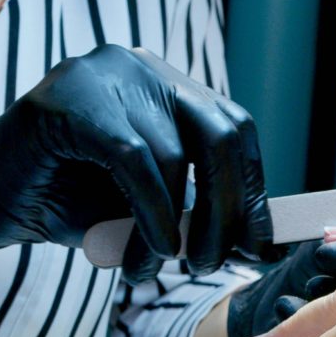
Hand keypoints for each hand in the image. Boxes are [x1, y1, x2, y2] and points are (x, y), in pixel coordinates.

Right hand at [0, 44, 280, 281]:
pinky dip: (152, 214)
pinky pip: (135, 162)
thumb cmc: (74, 203)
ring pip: (177, 156)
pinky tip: (147, 253)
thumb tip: (263, 244)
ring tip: (161, 267)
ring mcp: (107, 75)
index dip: (254, 191)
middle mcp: (145, 69)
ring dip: (179, 227)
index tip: (261, 247)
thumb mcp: (153, 209)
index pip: (236, 132)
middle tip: (213, 264)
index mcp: (171, 88)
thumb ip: (202, 213)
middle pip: (221, 137)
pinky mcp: (72, 100)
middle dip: (229, 211)